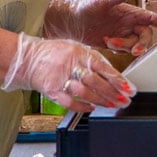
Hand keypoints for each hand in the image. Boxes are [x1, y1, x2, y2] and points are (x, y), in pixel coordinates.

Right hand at [2, 33, 135, 111]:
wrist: (27, 59)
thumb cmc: (54, 53)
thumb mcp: (75, 48)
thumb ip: (92, 60)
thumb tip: (114, 75)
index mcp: (79, 52)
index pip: (103, 67)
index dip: (118, 80)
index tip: (129, 89)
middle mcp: (71, 64)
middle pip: (96, 82)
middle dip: (113, 93)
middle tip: (125, 100)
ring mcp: (60, 78)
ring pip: (85, 93)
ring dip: (101, 101)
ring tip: (112, 105)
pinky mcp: (52, 90)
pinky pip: (70, 102)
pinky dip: (82, 106)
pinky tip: (92, 108)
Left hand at [45, 0, 156, 53]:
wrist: (70, 22)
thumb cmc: (85, 8)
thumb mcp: (102, 1)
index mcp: (130, 12)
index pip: (152, 18)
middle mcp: (128, 23)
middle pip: (146, 36)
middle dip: (141, 44)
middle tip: (134, 50)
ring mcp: (123, 33)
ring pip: (135, 45)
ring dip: (126, 47)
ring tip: (110, 41)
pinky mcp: (116, 43)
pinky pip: (125, 50)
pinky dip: (119, 49)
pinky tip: (107, 43)